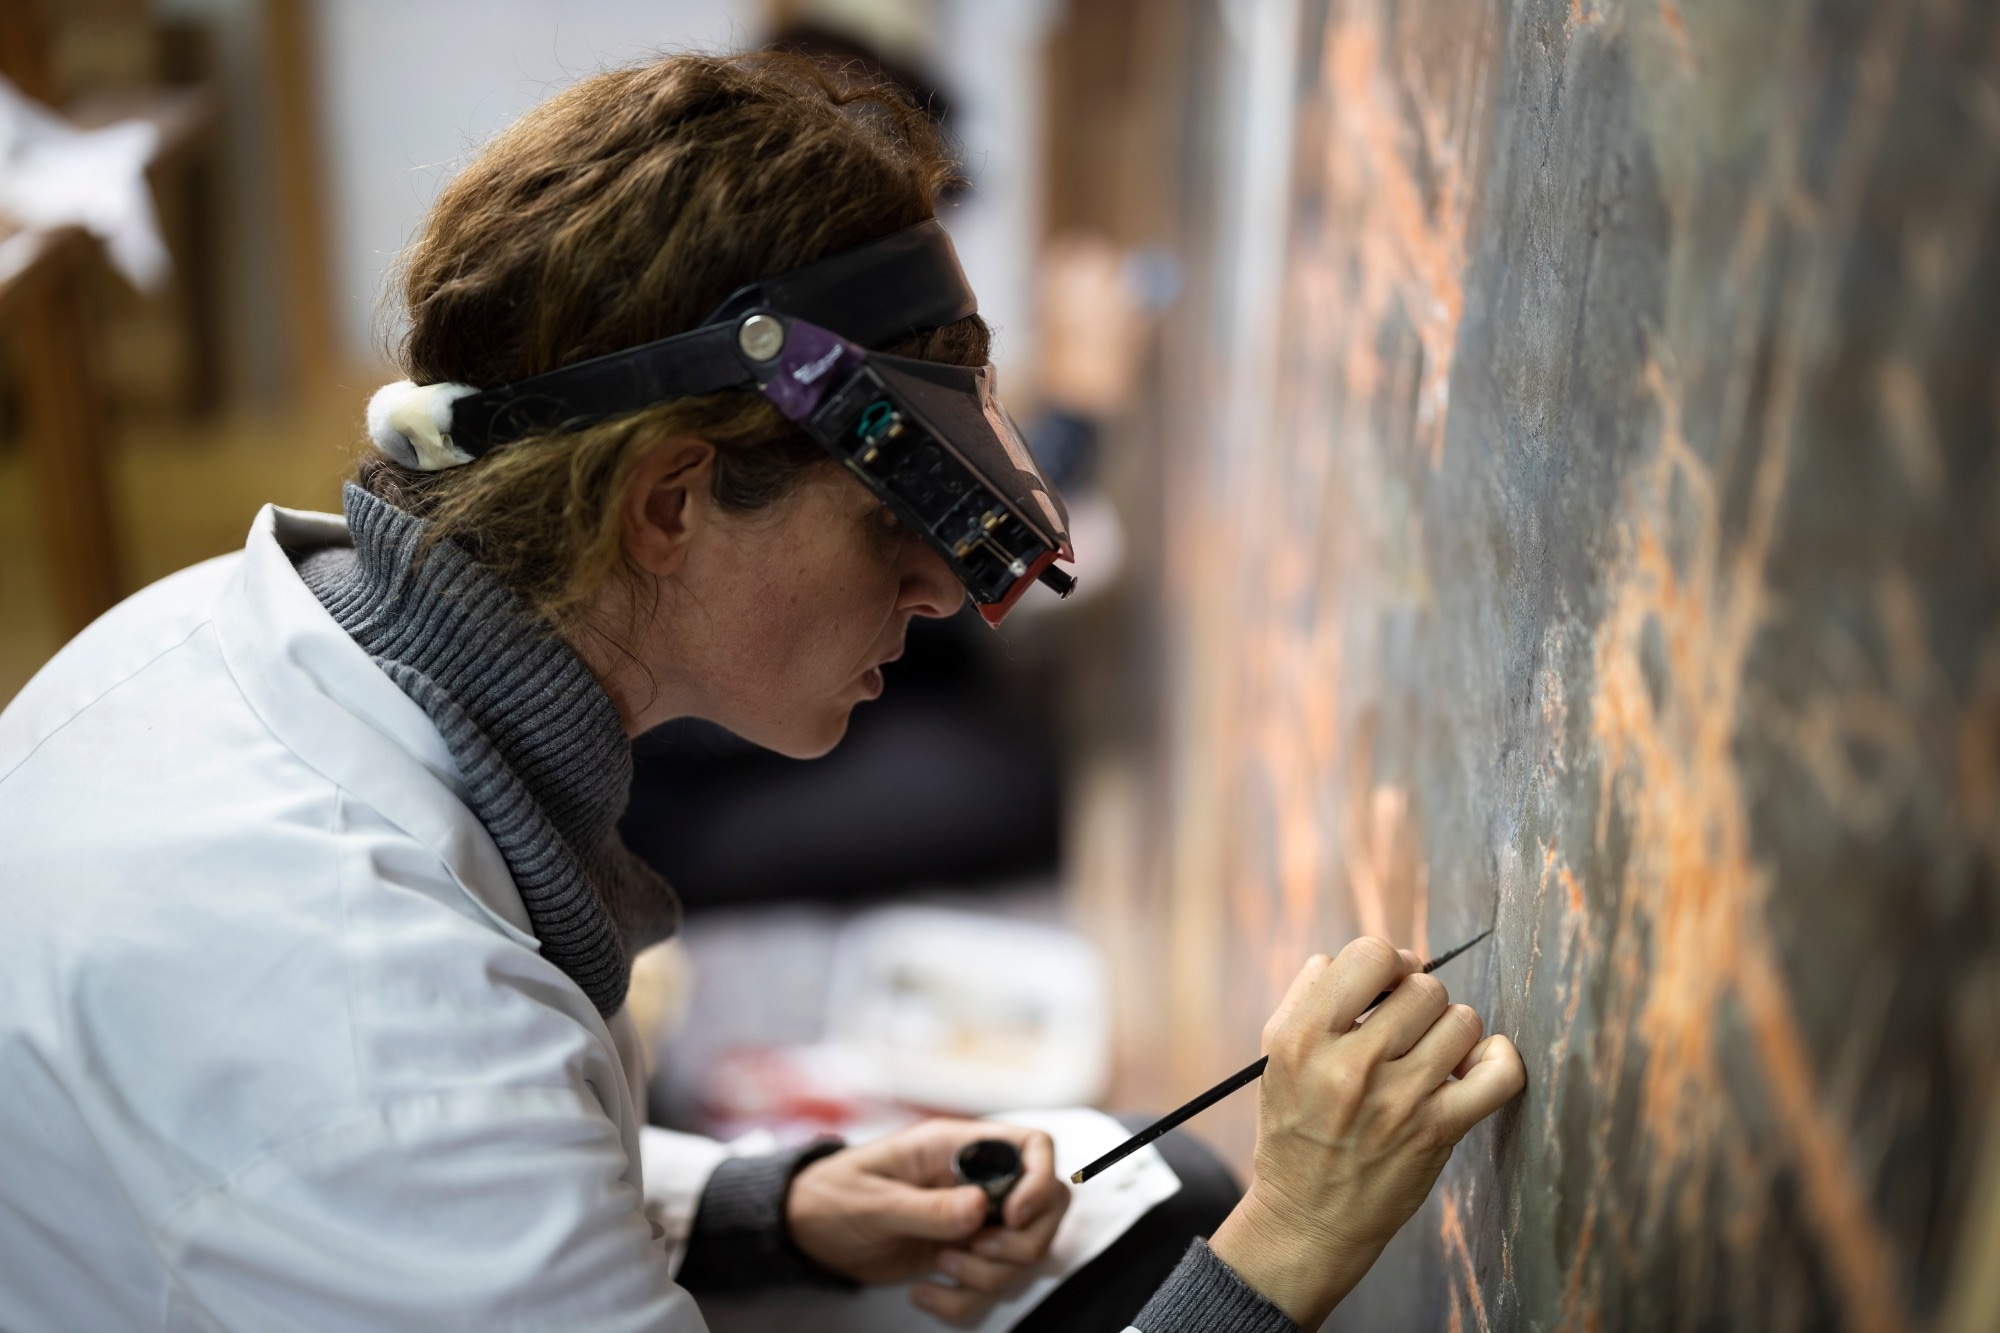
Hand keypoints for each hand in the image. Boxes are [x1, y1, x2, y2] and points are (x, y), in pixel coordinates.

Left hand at [786, 1118, 1070, 1321]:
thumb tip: (978, 1209)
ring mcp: (972, 1223)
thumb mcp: (873, 1200)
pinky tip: (923, 1294)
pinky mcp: (960, 1259)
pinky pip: (988, 1290)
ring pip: (1022, 1257)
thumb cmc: (833, 1195)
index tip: (1012, 1216)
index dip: (1040, 1180)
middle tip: (975, 1252)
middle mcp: (975, 1183)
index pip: (1033, 1147)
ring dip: (986, 1277)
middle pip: (1045, 1210)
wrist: (809, 1231)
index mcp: (958, 1148)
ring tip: (937, 1267)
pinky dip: (961, 1304)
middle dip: (1020, 1244)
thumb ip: (926, 1207)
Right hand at [1209, 937, 1526, 1329]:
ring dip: (1451, 1030)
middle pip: (1424, 986)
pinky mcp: (1437, 1132)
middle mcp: (1350, 1066)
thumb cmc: (1294, 1129)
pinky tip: (1477, 1064)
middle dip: (1419, 999)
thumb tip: (1373, 959)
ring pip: (1462, 1020)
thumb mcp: (1276, 1057)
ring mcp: (1398, 1100)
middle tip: (1406, 1028)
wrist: (1307, 1219)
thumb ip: (1311, 997)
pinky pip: (1498, 1073)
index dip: (1388, 961)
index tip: (1387, 984)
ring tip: (1431, 1053)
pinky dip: (1499, 1059)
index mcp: (1303, 1038)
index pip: (1371, 955)